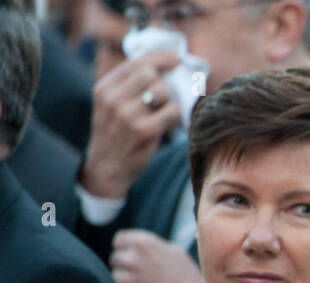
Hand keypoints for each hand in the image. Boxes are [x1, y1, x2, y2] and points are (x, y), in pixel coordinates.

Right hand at [81, 53, 182, 199]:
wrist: (106, 167)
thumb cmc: (116, 134)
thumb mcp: (110, 104)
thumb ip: (128, 86)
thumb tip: (162, 67)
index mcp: (104, 87)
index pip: (135, 62)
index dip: (160, 58)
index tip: (176, 60)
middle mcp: (112, 97)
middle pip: (150, 73)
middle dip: (163, 84)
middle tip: (164, 99)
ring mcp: (127, 114)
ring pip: (162, 91)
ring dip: (169, 101)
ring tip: (163, 114)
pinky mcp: (143, 130)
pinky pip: (171, 111)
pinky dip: (175, 117)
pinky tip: (169, 125)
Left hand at [109, 230, 206, 282]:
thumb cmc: (189, 279)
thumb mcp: (174, 252)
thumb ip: (151, 246)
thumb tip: (134, 246)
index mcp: (143, 242)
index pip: (118, 241)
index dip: (127, 250)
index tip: (137, 260)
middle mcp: (132, 257)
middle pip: (115, 260)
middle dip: (126, 268)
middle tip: (144, 278)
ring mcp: (127, 278)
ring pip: (115, 279)